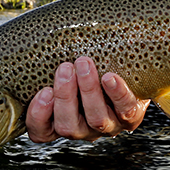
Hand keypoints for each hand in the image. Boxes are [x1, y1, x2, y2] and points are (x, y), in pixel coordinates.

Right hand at [25, 57, 150, 142]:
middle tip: (65, 68)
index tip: (44, 91)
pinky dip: (117, 94)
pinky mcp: (131, 119)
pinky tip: (110, 78)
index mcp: (62, 121)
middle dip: (65, 96)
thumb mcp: (69, 71)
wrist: (130, 76)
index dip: (38, 116)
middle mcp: (83, 129)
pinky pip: (125, 110)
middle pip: (67, 125)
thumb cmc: (90, 70)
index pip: (41, 132)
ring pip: (95, 119)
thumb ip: (56, 66)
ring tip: (84, 64)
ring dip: (88, 90)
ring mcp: (107, 127)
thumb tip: (40, 36)